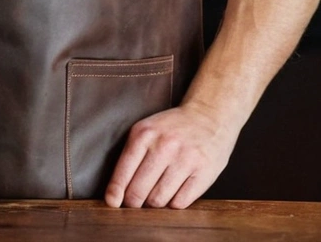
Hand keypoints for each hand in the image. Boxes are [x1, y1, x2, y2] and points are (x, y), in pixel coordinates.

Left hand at [104, 103, 237, 209]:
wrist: (208, 116)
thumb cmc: (172, 128)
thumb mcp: (147, 130)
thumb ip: (131, 156)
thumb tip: (116, 192)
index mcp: (144, 133)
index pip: (124, 170)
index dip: (116, 191)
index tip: (112, 203)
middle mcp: (164, 145)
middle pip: (139, 190)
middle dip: (134, 202)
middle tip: (135, 203)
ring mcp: (185, 159)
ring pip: (159, 200)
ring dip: (155, 204)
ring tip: (157, 194)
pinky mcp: (203, 172)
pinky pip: (180, 203)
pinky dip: (174, 203)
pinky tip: (175, 192)